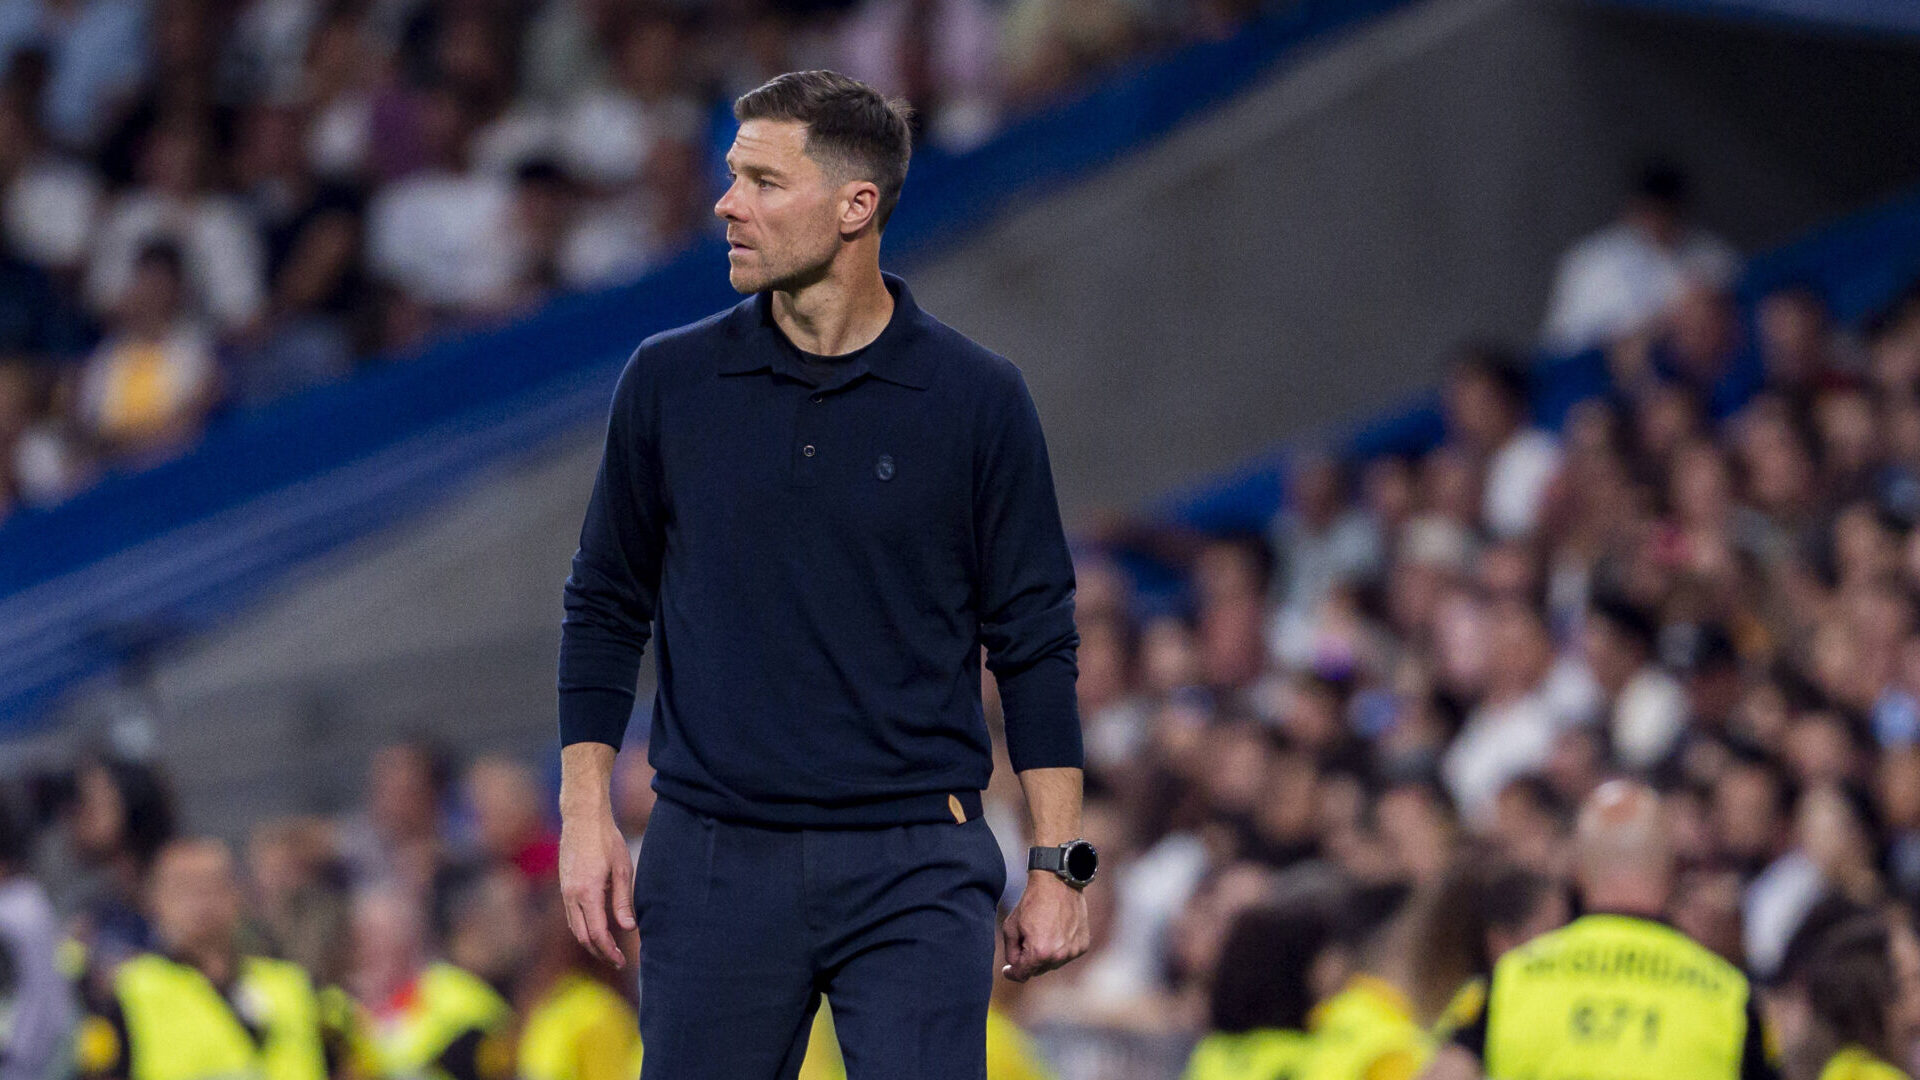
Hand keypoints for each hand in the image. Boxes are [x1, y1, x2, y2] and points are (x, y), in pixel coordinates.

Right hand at [559, 806, 634, 967]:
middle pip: (582, 936)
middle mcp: (571, 896)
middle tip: (617, 961)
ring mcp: (565, 891)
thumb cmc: (606, 840)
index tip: (621, 961)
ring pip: (574, 928)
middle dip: (599, 952)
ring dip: (589, 942)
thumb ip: (623, 901)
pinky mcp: (564, 886)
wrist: (582, 818)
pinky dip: (582, 928)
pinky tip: (595, 929)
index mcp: (587, 893)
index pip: (597, 933)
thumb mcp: (622, 869)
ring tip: (608, 950)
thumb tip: (628, 929)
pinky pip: (570, 916)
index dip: (609, 951)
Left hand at [1001, 872, 1089, 981]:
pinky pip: (1067, 955)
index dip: (1012, 973)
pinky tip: (1056, 932)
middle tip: (1025, 941)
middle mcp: (1058, 956)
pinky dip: (1060, 949)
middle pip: (1038, 970)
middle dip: (1029, 960)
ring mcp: (1073, 951)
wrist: (1058, 884)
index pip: (1022, 975)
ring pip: (1053, 963)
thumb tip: (1014, 966)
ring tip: (1042, 933)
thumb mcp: (1011, 927)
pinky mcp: (1083, 945)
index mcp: (1039, 953)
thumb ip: (1011, 952)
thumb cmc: (1032, 902)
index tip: (1008, 971)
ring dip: (1045, 955)